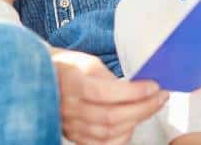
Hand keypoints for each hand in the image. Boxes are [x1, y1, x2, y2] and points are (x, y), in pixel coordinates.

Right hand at [51, 48, 168, 144]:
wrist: (39, 80)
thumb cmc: (66, 67)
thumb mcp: (87, 62)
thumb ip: (109, 77)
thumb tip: (136, 88)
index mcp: (72, 83)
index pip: (107, 93)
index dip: (134, 92)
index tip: (154, 86)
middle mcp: (69, 108)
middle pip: (112, 117)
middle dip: (143, 108)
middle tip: (161, 97)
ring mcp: (70, 126)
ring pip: (108, 134)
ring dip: (136, 122)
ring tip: (150, 108)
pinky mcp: (73, 136)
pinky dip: (120, 138)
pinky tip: (132, 126)